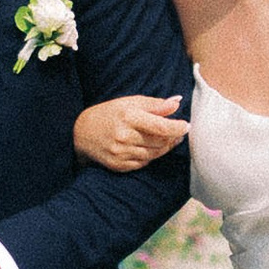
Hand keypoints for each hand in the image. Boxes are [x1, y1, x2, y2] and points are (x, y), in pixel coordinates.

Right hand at [73, 91, 189, 172]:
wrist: (81, 133)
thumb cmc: (110, 113)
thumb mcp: (130, 102)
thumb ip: (155, 104)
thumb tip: (177, 103)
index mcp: (128, 117)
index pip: (160, 127)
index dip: (177, 128)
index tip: (187, 125)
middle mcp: (124, 137)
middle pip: (160, 142)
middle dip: (173, 137)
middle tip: (179, 131)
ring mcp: (121, 153)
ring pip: (154, 154)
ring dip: (165, 147)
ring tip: (169, 138)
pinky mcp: (119, 165)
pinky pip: (144, 163)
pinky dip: (151, 156)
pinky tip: (152, 148)